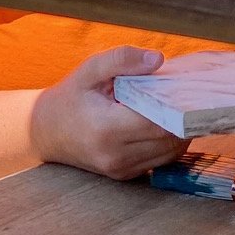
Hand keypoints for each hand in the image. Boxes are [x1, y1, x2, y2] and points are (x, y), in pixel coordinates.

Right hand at [30, 47, 187, 180]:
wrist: (46, 131)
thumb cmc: (71, 97)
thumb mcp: (89, 69)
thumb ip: (122, 59)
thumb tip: (158, 59)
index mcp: (106, 129)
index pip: (158, 122)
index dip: (179, 106)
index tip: (187, 88)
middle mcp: (116, 155)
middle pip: (169, 138)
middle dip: (183, 117)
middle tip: (188, 94)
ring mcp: (121, 169)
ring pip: (171, 152)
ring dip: (180, 130)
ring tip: (177, 107)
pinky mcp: (126, 175)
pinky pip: (161, 159)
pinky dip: (169, 141)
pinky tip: (165, 122)